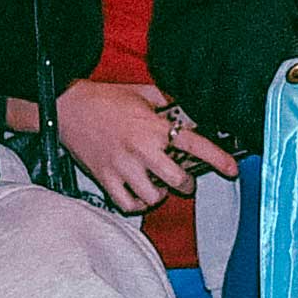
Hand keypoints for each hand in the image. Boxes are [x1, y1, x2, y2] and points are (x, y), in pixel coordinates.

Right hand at [53, 78, 233, 212]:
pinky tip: (139, 197)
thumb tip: (184, 107)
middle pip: (177, 179)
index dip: (217, 158)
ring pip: (153, 196)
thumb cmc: (103, 98)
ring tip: (158, 188)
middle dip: (186, 183)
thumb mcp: (140, 92)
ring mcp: (122, 167)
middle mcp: (141, 150)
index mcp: (153, 127)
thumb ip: (164, 102)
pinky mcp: (105, 178)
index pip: (193, 144)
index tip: (232, 168)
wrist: (66, 107)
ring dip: (160, 195)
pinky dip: (137, 205)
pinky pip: (127, 204)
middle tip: (184, 180)